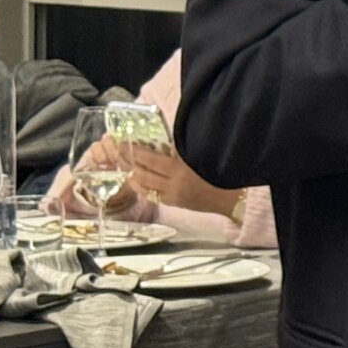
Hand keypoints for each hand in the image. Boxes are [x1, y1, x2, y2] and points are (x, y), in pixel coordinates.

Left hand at [122, 144, 242, 221]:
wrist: (230, 198)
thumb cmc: (218, 173)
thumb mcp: (198, 159)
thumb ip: (179, 152)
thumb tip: (161, 143)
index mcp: (180, 170)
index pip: (150, 160)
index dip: (135, 152)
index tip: (123, 144)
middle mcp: (172, 185)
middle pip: (142, 174)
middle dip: (128, 163)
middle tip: (118, 153)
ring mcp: (171, 196)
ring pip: (143, 187)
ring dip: (131, 176)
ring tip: (124, 166)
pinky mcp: (173, 204)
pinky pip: (151, 195)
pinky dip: (142, 187)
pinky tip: (136, 181)